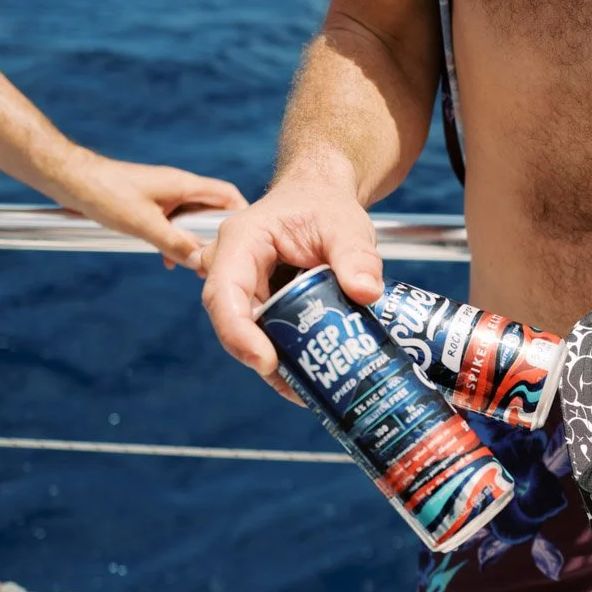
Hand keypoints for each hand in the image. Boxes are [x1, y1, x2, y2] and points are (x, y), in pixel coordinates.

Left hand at [52, 148, 247, 269]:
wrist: (69, 179)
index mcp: (184, 185)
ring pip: (191, 220)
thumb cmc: (104, 192)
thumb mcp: (143, 224)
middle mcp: (178, 187)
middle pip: (213, 211)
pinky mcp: (149, 202)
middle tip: (214, 260)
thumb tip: (199, 261)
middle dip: (215, 237)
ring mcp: (164, 194)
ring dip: (192, 241)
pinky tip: (166, 257)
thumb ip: (175, 243)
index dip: (242, 216)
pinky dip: (174, 240)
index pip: (228, 196)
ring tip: (189, 264)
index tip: (244, 242)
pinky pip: (173, 222)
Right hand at [200, 177, 382, 402]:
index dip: (237, 331)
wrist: (321, 200)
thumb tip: (366, 293)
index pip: (225, 291)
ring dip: (275, 363)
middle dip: (260, 356)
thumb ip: (357, 256)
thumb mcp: (347, 225)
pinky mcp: (260, 303)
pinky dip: (286, 356)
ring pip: (248, 333)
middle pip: (232, 320)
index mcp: (243, 240)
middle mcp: (233, 266)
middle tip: (297, 388)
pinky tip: (311, 380)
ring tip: (309, 391)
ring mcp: (244, 287)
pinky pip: (266, 334)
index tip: (264, 361)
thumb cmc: (327, 207)